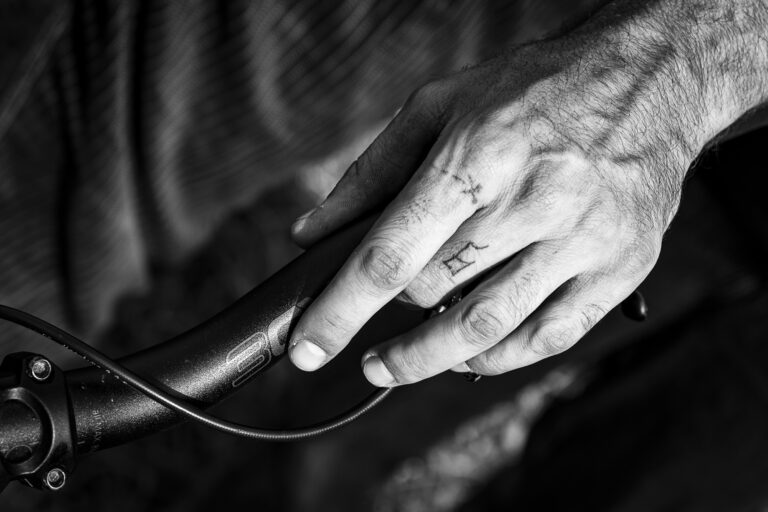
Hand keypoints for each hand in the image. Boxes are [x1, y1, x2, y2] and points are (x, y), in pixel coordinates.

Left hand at [287, 1, 765, 385]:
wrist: (650, 81)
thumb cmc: (536, 89)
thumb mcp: (440, 106)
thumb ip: (371, 173)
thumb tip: (314, 232)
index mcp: (480, 155)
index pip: (391, 254)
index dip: (340, 311)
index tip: (308, 348)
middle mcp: (534, 201)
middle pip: (431, 292)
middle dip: (383, 316)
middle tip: (363, 321)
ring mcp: (583, 240)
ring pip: (485, 329)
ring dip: (426, 360)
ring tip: (390, 366)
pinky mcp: (620, 268)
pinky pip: (547, 338)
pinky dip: (496, 360)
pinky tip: (465, 357)